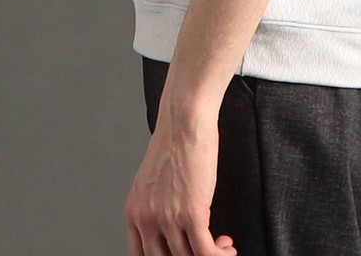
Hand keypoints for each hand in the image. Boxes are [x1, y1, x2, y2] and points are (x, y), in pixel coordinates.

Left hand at [124, 102, 236, 255]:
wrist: (185, 119)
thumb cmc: (175, 140)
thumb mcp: (153, 181)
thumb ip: (155, 208)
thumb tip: (171, 230)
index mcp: (133, 212)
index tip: (183, 255)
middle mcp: (145, 219)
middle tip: (205, 250)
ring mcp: (166, 218)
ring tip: (222, 247)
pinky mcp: (191, 213)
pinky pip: (206, 253)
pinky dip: (220, 255)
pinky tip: (227, 248)